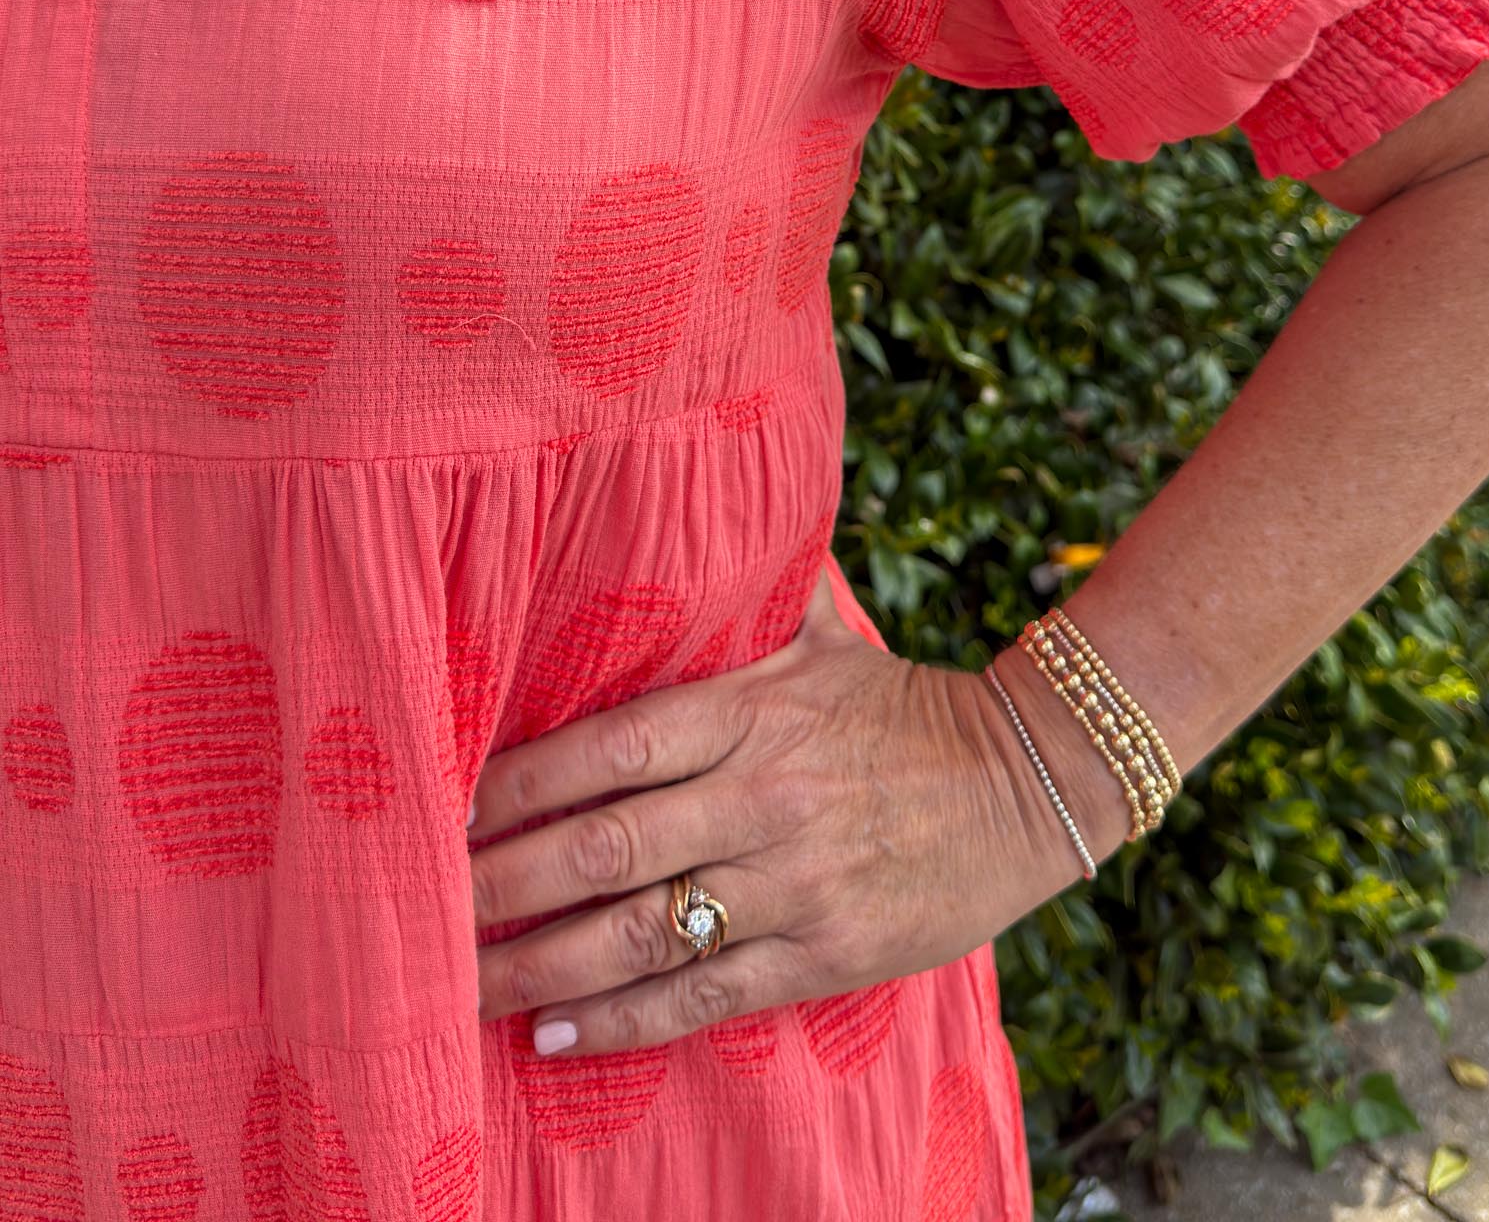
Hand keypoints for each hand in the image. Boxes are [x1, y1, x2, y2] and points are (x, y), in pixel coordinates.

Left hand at [467, 562, 1089, 1055]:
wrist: (1029, 779)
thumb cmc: (899, 705)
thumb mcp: (819, 636)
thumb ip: (739, 597)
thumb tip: (667, 503)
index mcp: (751, 709)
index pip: (606, 747)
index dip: (513, 783)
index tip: (438, 804)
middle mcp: (762, 793)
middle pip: (603, 845)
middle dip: (498, 882)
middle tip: (412, 903)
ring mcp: (793, 879)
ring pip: (640, 931)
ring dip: (537, 966)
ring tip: (456, 984)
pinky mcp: (825, 949)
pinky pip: (704, 994)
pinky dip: (622, 1020)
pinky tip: (552, 1032)